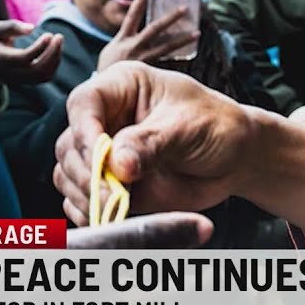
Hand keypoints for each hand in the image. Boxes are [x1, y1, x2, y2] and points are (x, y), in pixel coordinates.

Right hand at [0, 20, 63, 85]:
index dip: (38, 48)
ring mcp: (21, 81)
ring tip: (58, 40)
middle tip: (59, 36)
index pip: (23, 58)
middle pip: (37, 69)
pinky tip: (55, 49)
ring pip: (43, 75)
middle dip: (52, 53)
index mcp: (1, 60)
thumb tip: (32, 28)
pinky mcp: (29, 83)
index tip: (49, 35)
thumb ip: (12, 26)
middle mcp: (11, 74)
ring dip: (55, 58)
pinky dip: (54, 63)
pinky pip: (46, 77)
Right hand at [53, 61, 253, 226]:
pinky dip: (89, 212)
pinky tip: (110, 217)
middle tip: (113, 195)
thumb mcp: (187, 128)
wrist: (235, 158)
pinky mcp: (109, 183)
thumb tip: (118, 164)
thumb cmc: (216, 127)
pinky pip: (80, 199)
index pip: (84, 103)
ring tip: (118, 207)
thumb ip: (150, 143)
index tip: (99, 160)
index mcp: (122, 87)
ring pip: (69, 174)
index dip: (85, 132)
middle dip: (87, 173)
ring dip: (86, 195)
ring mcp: (104, 153)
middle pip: (70, 145)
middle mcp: (106, 118)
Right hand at [96, 0, 199, 71]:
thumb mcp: (113, 49)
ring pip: (166, 46)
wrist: (105, 89)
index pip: (133, 14)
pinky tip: (190, 53)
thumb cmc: (109, 68)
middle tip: (184, 8)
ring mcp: (143, 59)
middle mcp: (133, 47)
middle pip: (155, 28)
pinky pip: (166, 61)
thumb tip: (139, 26)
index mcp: (122, 39)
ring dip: (183, 39)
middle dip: (170, 17)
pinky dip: (177, 57)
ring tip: (197, 33)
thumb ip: (126, 38)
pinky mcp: (150, 70)